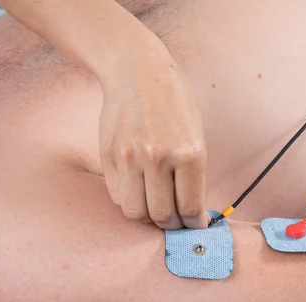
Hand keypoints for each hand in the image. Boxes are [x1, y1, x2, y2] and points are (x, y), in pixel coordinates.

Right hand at [99, 52, 208, 229]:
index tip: (195, 225)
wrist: (137, 73)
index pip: (191, 208)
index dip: (194, 224)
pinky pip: (118, 196)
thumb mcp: (196, 135)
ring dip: (148, 216)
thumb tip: (192, 213)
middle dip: (172, 224)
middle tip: (176, 220)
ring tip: (156, 205)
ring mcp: (130, 157)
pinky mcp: (109, 156)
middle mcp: (158, 158)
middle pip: (162, 216)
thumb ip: (193, 175)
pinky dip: (129, 200)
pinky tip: (139, 189)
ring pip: (136, 211)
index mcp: (189, 153)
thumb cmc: (174, 104)